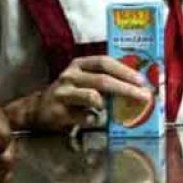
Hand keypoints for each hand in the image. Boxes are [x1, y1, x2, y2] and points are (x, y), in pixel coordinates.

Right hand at [32, 56, 152, 132]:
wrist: (39, 110)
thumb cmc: (70, 94)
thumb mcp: (84, 80)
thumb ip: (105, 80)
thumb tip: (137, 87)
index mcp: (80, 64)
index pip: (105, 62)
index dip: (125, 70)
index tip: (141, 81)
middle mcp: (71, 75)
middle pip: (103, 80)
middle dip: (126, 89)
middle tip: (143, 97)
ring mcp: (63, 92)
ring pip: (93, 96)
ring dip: (108, 105)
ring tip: (112, 110)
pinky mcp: (59, 111)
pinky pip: (84, 116)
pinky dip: (94, 120)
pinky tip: (94, 121)